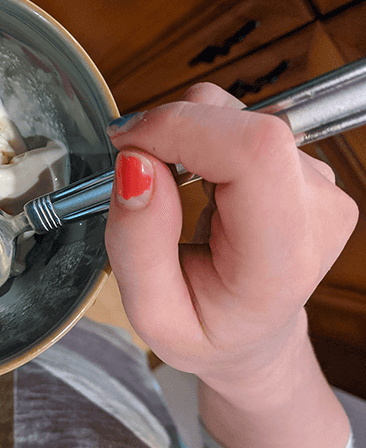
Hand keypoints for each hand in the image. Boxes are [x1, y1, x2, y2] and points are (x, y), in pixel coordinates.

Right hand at [105, 83, 357, 381]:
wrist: (251, 333)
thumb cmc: (206, 328)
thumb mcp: (153, 314)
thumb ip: (136, 244)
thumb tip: (135, 162)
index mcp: (281, 260)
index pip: (254, 152)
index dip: (181, 128)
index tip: (128, 145)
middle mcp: (316, 212)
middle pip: (244, 124)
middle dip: (172, 130)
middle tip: (137, 172)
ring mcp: (319, 184)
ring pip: (237, 115)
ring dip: (186, 137)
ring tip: (172, 190)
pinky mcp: (307, 166)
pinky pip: (241, 122)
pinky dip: (202, 138)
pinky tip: (198, 182)